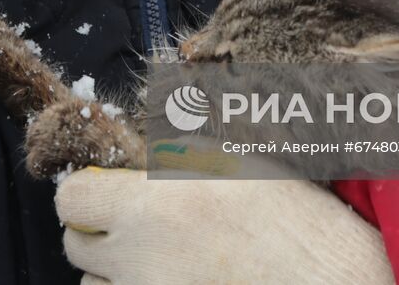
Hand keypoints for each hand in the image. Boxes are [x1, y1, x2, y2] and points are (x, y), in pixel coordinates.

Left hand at [54, 167, 394, 284]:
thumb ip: (176, 145)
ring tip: (158, 257)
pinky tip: (176, 280)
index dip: (88, 188)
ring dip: (114, 270)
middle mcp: (138, 259)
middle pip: (76, 246)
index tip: (109, 186)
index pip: (70, 198)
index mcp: (150, 204)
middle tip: (136, 221)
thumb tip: (145, 128)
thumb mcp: (231, 159)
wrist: (329, 280)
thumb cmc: (291, 215)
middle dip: (99, 229)